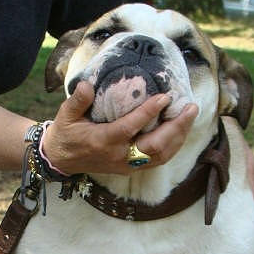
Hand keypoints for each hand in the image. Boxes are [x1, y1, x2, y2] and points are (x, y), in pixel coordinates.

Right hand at [42, 81, 198, 175]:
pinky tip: (181, 132)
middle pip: (155, 145)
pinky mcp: (131, 169)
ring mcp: (127, 165)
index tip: (165, 97)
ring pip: (161, 155)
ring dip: (179, 137)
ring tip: (190, 116)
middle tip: (190, 107)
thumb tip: (87, 85)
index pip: (130, 127)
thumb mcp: (65, 115)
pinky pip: (158, 161)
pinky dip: (173, 147)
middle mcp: (119, 156)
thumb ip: (77, 100)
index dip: (149, 112)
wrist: (62, 160)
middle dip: (176, 127)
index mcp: (103, 140)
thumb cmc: (66, 134)